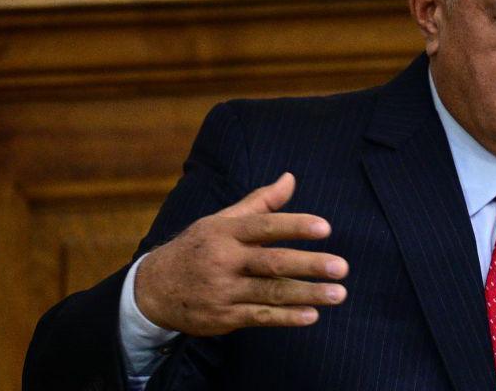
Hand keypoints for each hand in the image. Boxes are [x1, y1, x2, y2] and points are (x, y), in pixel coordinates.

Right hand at [134, 172, 348, 335]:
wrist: (153, 288)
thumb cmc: (198, 248)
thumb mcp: (222, 220)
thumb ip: (261, 202)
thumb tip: (290, 178)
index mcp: (226, 232)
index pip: (264, 226)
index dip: (294, 226)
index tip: (325, 228)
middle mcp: (224, 261)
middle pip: (272, 262)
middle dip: (309, 265)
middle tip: (342, 266)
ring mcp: (223, 291)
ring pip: (270, 292)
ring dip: (307, 294)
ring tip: (338, 293)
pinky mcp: (223, 317)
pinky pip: (259, 317)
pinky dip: (286, 317)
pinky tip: (311, 315)